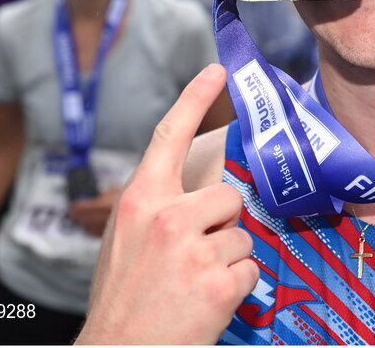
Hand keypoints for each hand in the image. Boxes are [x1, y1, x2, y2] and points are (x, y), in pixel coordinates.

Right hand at [76, 64, 257, 344]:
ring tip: (194, 284)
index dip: (196, 98)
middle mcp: (167, 216)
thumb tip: (202, 192)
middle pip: (228, 194)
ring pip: (243, 234)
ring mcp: (194, 249)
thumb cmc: (123, 299)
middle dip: (222, 223)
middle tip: (193, 257)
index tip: (218, 71)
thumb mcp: (127, 240)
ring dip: (228, 260)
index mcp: (141, 200)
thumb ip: (159, 208)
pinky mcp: (218, 282)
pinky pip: (251, 269)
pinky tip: (206, 303)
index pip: (170, 135)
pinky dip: (237, 288)